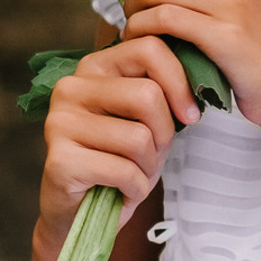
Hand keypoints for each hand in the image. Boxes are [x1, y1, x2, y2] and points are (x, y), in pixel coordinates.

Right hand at [40, 38, 195, 249]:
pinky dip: (136, 188)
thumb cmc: (122, 159)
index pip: (150, 49)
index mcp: (94, 67)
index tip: (190, 114)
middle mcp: (71, 88)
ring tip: (133, 173)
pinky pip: (124, 170)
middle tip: (153, 153)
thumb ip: (164, 89)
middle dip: (164, 133)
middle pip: (147, 95)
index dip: (180, 83)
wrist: (84, 212)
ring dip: (149, 165)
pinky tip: (122, 191)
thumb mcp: (150, 118)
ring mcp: (59, 123)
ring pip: (138, 136)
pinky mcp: (59, 160)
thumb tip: (202, 74)